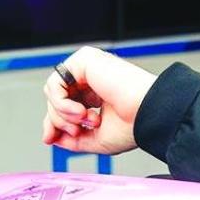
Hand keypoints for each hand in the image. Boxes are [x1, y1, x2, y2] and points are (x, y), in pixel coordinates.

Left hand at [42, 46, 156, 154]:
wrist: (149, 113)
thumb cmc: (134, 124)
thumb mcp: (97, 139)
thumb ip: (72, 139)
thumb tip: (51, 137)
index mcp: (97, 94)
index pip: (64, 105)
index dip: (55, 122)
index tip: (51, 138)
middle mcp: (92, 79)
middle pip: (56, 99)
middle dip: (59, 121)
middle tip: (78, 131)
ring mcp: (88, 68)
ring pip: (53, 91)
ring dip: (63, 114)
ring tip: (86, 120)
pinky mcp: (84, 60)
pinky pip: (55, 83)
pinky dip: (62, 103)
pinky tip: (81, 112)